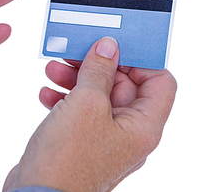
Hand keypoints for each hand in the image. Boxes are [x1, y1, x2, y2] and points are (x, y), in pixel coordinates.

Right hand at [3, 37, 176, 191]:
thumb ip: (99, 71)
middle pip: (124, 85)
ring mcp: (104, 138)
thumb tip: (108, 48)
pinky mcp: (83, 141)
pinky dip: (65, 97)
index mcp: (143, 126)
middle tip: (77, 51)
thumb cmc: (67, 163)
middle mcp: (128, 133)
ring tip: (55, 69)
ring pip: (99, 96)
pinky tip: (47, 92)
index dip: (141, 60)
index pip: (160, 82)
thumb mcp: (86, 104)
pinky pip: (80, 111)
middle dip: (99, 65)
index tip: (117, 44)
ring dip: (77, 78)